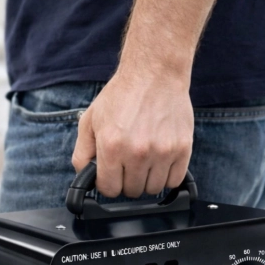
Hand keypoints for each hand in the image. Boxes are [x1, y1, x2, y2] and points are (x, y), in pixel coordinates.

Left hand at [72, 70, 193, 197]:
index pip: (110, 189)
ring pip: (154, 189)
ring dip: (147, 180)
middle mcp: (137, 152)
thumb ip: (82, 152)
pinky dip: (167, 176)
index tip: (112, 175)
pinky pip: (174, 181)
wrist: (154, 73)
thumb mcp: (90, 120)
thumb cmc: (122, 96)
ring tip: (145, 161)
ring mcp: (162, 152)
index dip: (109, 184)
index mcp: (112, 147)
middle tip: (128, 164)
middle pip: (132, 191)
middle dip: (128, 181)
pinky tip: (160, 162)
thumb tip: (85, 176)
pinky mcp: (182, 149)